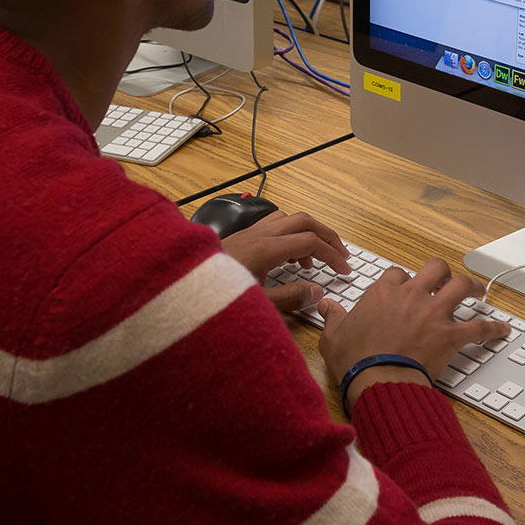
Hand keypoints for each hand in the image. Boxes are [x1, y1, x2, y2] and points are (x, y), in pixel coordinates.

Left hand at [221, 208, 350, 311]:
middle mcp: (258, 234)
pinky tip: (286, 259)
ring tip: (312, 263)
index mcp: (265, 248)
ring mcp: (248, 233)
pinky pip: (273, 226)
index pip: (310, 242)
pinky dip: (289, 236)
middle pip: (304, 220)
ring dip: (307, 234)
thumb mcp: (257, 304)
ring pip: (287, 220)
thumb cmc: (215, 296)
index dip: (332, 254)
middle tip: (340, 255)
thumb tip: (318, 292)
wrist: (180, 288)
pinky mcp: (240, 238)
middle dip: (326, 235)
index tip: (345, 270)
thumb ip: (290, 298)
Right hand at [317, 259, 510, 403]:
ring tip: (478, 291)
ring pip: (460, 286)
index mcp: (383, 293)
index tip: (404, 288)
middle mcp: (411, 296)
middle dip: (441, 272)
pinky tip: (502, 329)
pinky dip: (492, 328)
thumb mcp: (333, 336)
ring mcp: (434, 314)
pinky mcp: (450, 335)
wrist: (378, 379)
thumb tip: (325, 306)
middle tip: (445, 281)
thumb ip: (333, 317)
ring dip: (471, 287)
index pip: (397, 274)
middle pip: (434, 269)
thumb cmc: (355, 360)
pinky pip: (478, 327)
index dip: (402, 280)